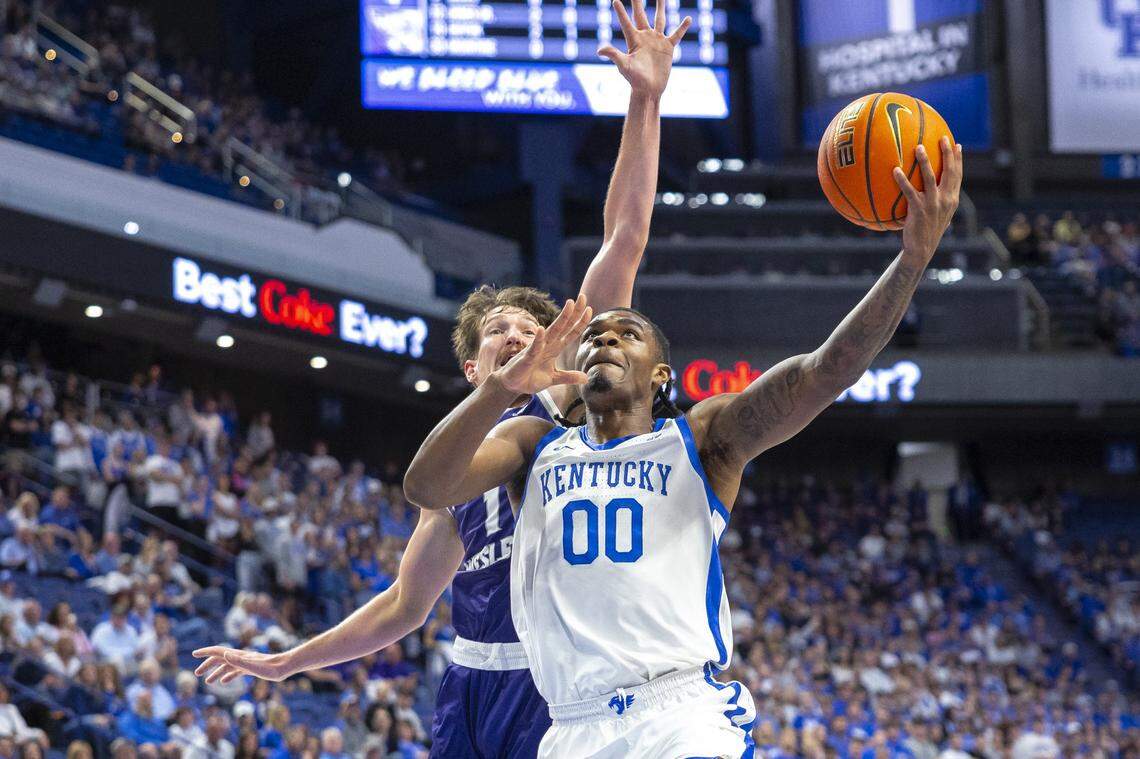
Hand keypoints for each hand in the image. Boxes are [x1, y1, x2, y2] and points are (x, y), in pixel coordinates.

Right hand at [192, 645, 291, 683]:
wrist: (284, 667)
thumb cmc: (270, 668)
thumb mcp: (253, 666)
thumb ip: (238, 661)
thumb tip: (225, 653)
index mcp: (238, 656)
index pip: (218, 652)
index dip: (205, 652)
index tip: (194, 654)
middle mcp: (241, 658)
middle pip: (220, 659)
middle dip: (207, 665)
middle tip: (197, 673)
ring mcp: (246, 663)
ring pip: (227, 666)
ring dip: (216, 672)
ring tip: (207, 682)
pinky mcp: (252, 669)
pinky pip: (236, 671)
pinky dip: (228, 675)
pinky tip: (224, 681)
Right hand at [494, 295, 592, 395]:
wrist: (512, 385)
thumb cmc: (530, 378)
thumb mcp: (554, 378)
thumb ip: (569, 377)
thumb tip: (586, 379)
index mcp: (555, 349)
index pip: (571, 333)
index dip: (580, 322)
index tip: (590, 309)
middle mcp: (547, 345)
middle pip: (563, 326)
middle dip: (574, 312)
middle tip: (583, 297)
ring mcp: (537, 349)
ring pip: (552, 331)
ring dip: (561, 318)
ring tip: (569, 305)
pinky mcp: (527, 357)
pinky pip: (533, 347)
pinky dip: (538, 339)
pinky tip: (542, 330)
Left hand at [598, 0, 691, 98]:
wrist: (649, 89)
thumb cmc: (634, 80)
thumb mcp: (624, 66)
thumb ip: (614, 55)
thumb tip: (600, 51)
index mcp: (633, 40)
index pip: (626, 22)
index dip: (621, 12)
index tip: (615, 1)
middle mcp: (644, 37)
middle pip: (640, 14)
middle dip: (638, 2)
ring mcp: (656, 41)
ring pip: (659, 19)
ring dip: (660, 7)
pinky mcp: (668, 47)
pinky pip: (676, 35)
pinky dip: (682, 27)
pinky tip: (688, 18)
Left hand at [893, 136, 962, 262]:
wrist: (921, 249)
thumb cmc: (927, 231)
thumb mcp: (938, 215)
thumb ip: (938, 201)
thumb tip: (932, 190)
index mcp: (952, 199)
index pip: (958, 175)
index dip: (959, 160)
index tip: (958, 144)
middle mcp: (946, 199)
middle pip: (949, 172)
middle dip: (947, 153)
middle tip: (942, 138)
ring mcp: (933, 204)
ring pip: (930, 177)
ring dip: (925, 161)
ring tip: (919, 147)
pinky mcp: (919, 210)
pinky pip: (909, 191)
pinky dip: (902, 180)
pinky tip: (894, 170)